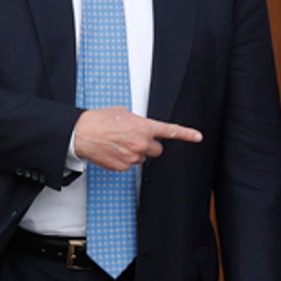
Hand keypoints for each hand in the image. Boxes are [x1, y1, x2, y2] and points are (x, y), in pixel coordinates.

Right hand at [73, 107, 201, 170]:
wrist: (82, 133)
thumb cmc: (100, 120)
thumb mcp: (123, 113)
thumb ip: (138, 121)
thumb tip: (141, 127)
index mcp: (144, 127)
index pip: (170, 131)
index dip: (186, 134)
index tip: (198, 137)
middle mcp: (142, 143)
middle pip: (157, 149)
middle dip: (149, 145)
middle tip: (134, 139)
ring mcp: (133, 157)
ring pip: (142, 157)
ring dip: (135, 152)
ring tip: (119, 143)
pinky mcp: (123, 167)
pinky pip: (130, 164)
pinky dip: (124, 159)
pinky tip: (113, 151)